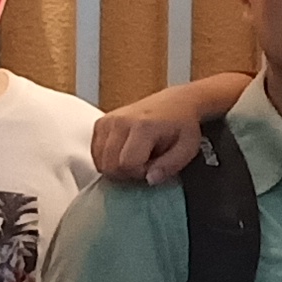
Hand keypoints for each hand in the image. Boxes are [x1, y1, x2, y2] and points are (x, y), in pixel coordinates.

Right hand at [88, 87, 220, 183]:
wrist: (176, 102)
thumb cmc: (183, 126)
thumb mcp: (186, 149)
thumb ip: (169, 166)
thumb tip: (149, 179)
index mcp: (143, 126)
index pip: (126, 164)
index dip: (139, 173)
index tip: (152, 167)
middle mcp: (121, 121)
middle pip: (109, 164)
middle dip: (126, 173)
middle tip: (143, 165)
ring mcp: (108, 120)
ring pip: (99, 160)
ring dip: (115, 167)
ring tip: (134, 158)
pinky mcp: (101, 122)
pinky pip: (95, 151)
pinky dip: (106, 159)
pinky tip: (123, 154)